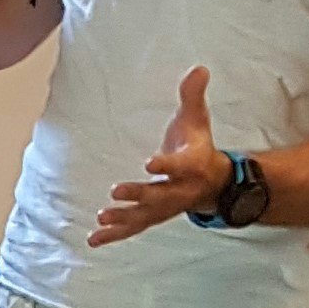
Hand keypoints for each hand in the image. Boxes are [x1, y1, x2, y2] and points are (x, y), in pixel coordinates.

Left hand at [89, 67, 231, 246]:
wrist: (215, 181)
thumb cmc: (198, 146)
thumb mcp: (197, 119)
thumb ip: (193, 96)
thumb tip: (199, 68)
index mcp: (192, 164)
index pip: (179, 165)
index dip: (166, 165)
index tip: (149, 162)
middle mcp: (180, 189)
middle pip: (160, 195)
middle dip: (139, 195)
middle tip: (115, 192)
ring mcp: (167, 206)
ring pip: (146, 216)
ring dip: (124, 219)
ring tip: (102, 219)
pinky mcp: (155, 215)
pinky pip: (135, 227)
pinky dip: (115, 234)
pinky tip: (93, 239)